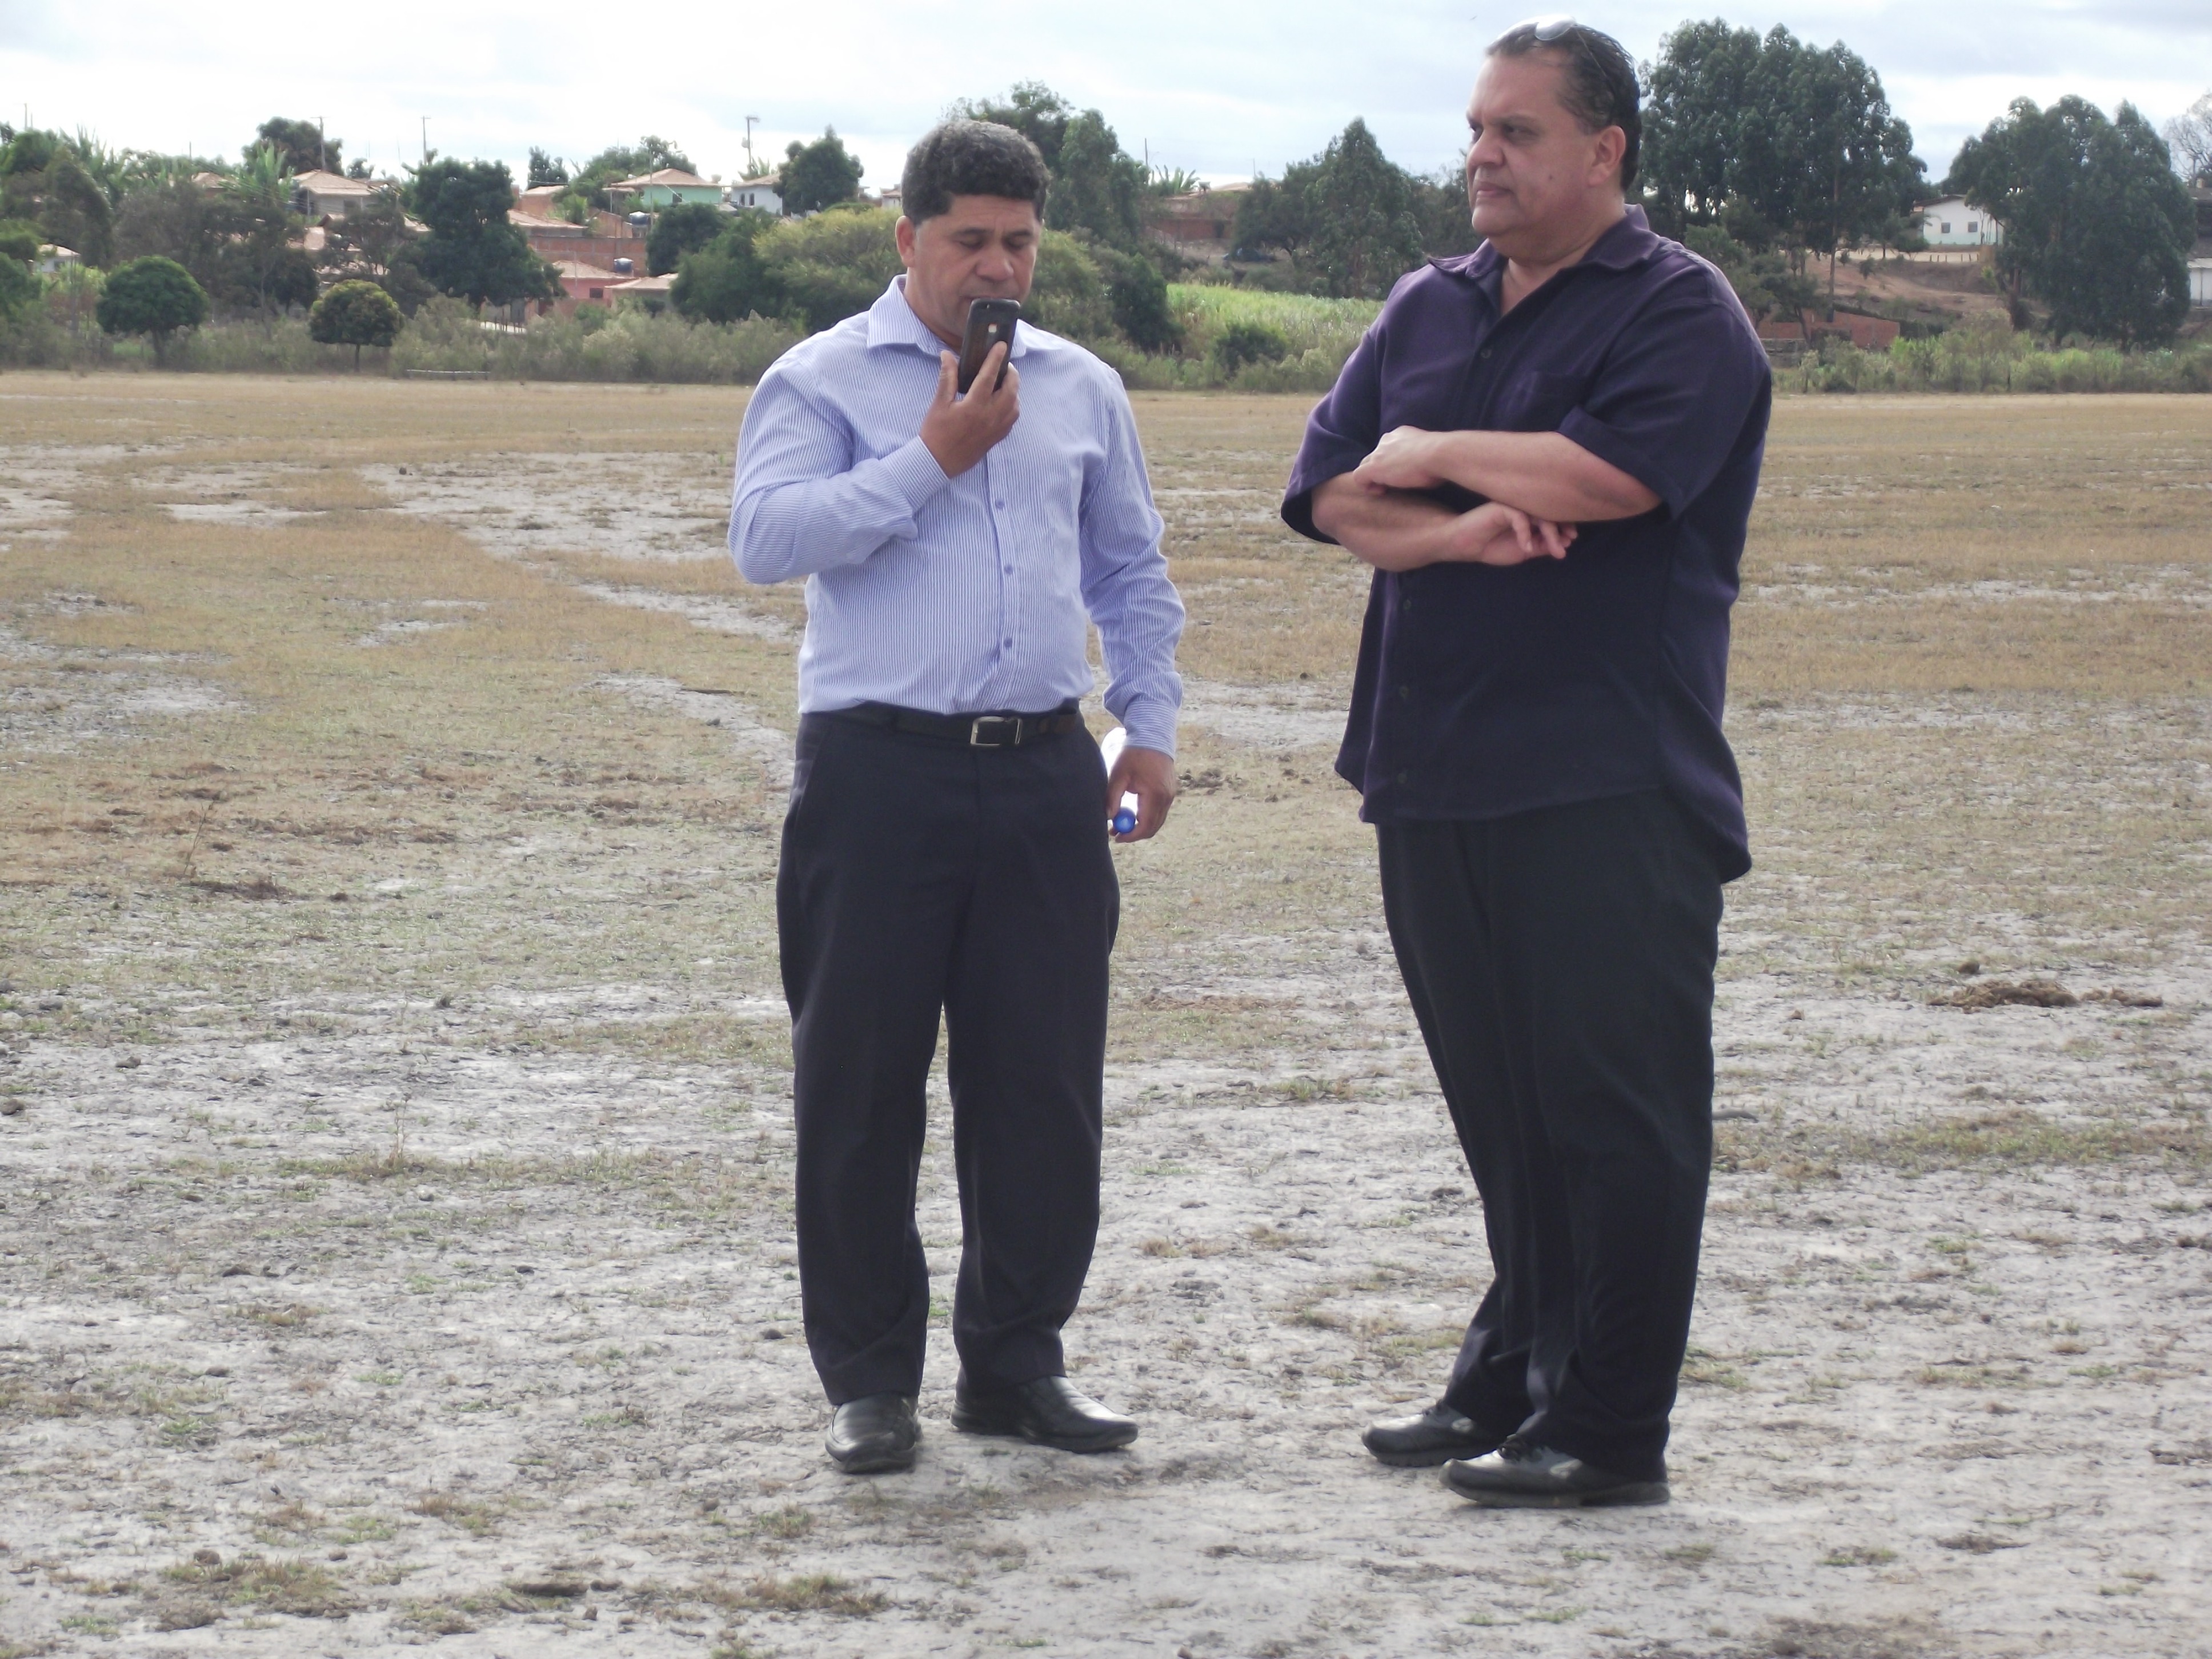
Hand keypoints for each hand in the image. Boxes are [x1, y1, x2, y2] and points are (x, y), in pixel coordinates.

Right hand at [919, 345, 1018, 476]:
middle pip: (1010, 390)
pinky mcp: (997, 438)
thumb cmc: (935, 432)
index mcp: (974, 407)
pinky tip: (1004, 401)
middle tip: (1004, 365)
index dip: (996, 358)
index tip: (1001, 345)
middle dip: (1011, 374)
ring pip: (1015, 404)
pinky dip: (1012, 405)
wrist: (938, 462)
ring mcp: (996, 429)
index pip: (989, 376)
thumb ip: (947, 377)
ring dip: (1013, 390)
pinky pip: (1012, 418)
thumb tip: (947, 354)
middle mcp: (989, 417)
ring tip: (1004, 382)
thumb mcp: (939, 403)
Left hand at [1107, 744, 1175, 841]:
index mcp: (1155, 794)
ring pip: (1157, 822)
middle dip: (1135, 834)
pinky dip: (1147, 817)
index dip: (1131, 835)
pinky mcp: (1170, 793)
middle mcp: (1167, 798)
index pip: (1145, 825)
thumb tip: (1109, 818)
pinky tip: (1132, 813)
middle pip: (1153, 828)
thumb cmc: (1134, 755)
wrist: (1153, 738)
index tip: (1116, 837)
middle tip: (1117, 834)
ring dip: (1140, 827)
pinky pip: (1159, 813)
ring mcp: (1171, 796)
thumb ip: (1113, 797)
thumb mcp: (1119, 775)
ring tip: (1120, 824)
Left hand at [1350, 426, 1444, 492]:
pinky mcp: (1373, 467)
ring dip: (1374, 478)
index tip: (1402, 473)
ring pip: (1366, 466)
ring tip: (1386, 489)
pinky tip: (1381, 492)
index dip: (1391, 462)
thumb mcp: (1433, 452)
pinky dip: (1366, 487)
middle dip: (1380, 469)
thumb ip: (1424, 455)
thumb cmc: (1443, 456)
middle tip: (1393, 483)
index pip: (1388, 447)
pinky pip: (1359, 477)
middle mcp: (1387, 440)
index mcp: (1402, 434)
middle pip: (1375, 456)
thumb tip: (1431, 467)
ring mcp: (1379, 453)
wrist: (1440, 454)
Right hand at [1439, 500, 1574, 565]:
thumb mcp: (1523, 551)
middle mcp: (1524, 508)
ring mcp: (1513, 506)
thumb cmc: (1492, 547)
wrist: (1466, 546)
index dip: (1564, 527)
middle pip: (1549, 515)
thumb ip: (1541, 547)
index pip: (1552, 517)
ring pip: (1538, 514)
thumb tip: (1564, 544)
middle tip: (1565, 546)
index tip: (1570, 540)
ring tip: (1552, 549)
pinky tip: (1525, 547)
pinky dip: (1525, 533)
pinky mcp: (1501, 507)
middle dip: (1560, 531)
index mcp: (1530, 516)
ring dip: (1549, 533)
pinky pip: (1520, 517)